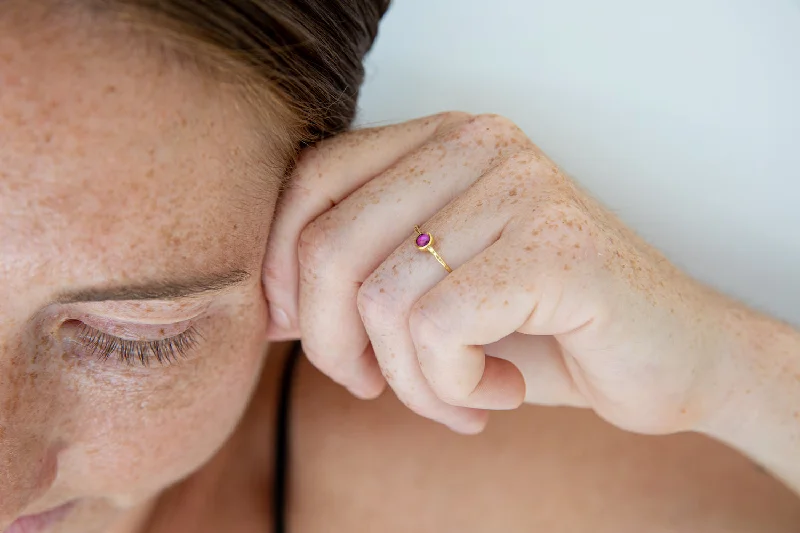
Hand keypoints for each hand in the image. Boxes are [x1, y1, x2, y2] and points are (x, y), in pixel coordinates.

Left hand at [263, 113, 728, 434]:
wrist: (672, 357)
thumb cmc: (544, 328)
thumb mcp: (434, 294)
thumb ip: (359, 279)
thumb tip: (270, 306)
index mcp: (442, 141)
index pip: (314, 180)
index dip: (279, 265)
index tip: (292, 330)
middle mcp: (478, 144)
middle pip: (332, 245)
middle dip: (333, 345)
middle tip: (372, 386)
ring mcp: (519, 187)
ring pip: (383, 302)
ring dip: (409, 381)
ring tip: (455, 396)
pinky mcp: (552, 244)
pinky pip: (440, 330)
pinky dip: (452, 386)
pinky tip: (495, 392)